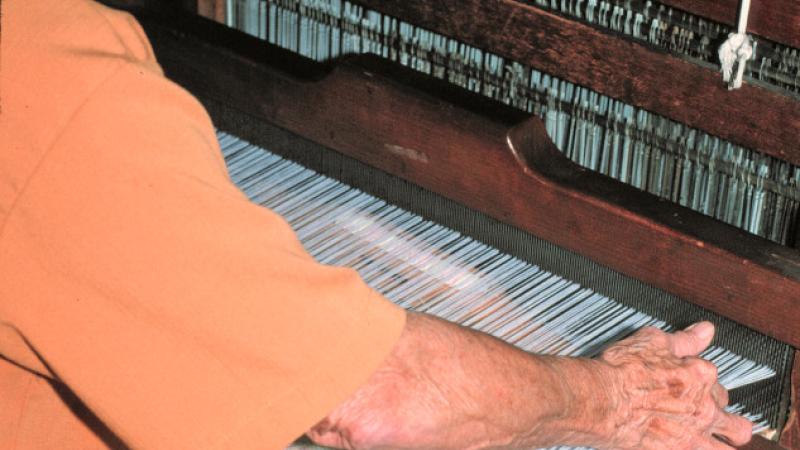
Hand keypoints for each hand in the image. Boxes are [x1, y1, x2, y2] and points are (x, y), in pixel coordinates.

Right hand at [596, 322, 752, 449]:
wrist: (601, 401)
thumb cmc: (621, 371)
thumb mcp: (651, 342)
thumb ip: (683, 339)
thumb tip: (705, 331)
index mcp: (700, 375)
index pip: (712, 375)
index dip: (699, 376)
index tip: (687, 376)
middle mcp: (705, 406)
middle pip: (726, 406)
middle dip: (718, 405)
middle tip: (703, 406)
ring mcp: (696, 433)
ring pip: (735, 438)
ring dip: (733, 436)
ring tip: (727, 436)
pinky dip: (705, 449)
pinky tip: (696, 446)